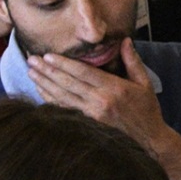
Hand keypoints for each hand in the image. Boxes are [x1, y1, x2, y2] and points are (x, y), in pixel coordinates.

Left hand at [27, 38, 169, 150]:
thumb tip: (125, 41)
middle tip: (32, 60)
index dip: (64, 64)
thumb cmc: (147, 109)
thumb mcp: (145, 83)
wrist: (149, 139)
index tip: (48, 56)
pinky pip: (65, 109)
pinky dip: (50, 100)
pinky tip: (40, 91)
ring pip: (63, 96)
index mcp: (114, 88)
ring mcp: (92, 114)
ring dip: (45, 84)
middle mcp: (100, 101)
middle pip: (68, 83)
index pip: (84, 73)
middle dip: (48, 71)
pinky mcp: (87, 123)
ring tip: (31, 73)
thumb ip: (132, 61)